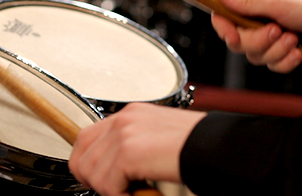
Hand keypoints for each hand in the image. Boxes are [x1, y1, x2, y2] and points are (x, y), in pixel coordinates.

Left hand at [68, 103, 205, 195]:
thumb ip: (131, 147)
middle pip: (82, 155)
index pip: (86, 137)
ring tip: (134, 191)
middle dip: (91, 180)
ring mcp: (124, 134)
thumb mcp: (156, 139)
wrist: (219, 147)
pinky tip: (142, 192)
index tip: (96, 180)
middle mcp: (124, 119)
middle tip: (115, 190)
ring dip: (110, 190)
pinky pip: (107, 184)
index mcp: (130, 114)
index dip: (86, 163)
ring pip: (92, 174)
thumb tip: (109, 168)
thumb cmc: (197, 147)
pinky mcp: (129, 152)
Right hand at [211, 0, 301, 72]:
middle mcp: (257, 18)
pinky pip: (272, 65)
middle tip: (278, 31)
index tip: (234, 37)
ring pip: (255, 56)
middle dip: (258, 42)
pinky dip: (285, 61)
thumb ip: (247, 1)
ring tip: (294, 38)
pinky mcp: (281, 51)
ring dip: (275, 51)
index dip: (224, 29)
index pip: (223, 16)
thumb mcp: (279, 0)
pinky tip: (298, 51)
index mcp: (253, 0)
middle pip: (238, 41)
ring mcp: (269, 36)